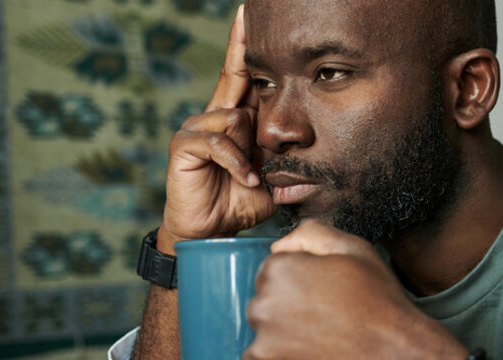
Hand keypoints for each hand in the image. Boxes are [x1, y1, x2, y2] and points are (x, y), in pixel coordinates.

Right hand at [160, 5, 272, 251]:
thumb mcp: (272, 182)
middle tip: (250, 15)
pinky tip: (243, 178)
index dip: (246, 47)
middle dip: (243, 49)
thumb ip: (288, 168)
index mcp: (237, 120)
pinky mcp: (184, 145)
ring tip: (250, 176)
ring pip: (235, 117)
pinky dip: (236, 162)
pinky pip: (219, 141)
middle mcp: (215, 116)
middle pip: (233, 74)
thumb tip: (318, 165)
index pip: (243, 75)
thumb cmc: (239, 204)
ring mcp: (197, 128)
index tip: (250, 15)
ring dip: (248, 151)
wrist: (210, 233)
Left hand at [244, 220, 468, 358]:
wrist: (395, 350)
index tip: (326, 287)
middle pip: (267, 295)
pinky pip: (261, 352)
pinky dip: (281, 350)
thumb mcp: (354, 248)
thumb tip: (279, 245)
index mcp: (281, 269)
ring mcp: (263, 338)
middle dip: (290, 300)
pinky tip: (313, 345)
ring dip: (285, 326)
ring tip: (323, 329)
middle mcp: (264, 303)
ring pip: (265, 324)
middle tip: (328, 309)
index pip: (274, 266)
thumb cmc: (378, 301)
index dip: (303, 275)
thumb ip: (311, 233)